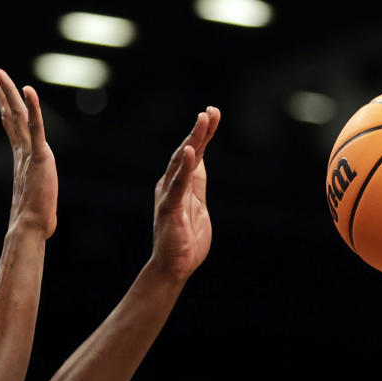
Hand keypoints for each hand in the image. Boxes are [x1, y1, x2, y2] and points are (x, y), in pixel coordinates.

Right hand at [0, 68, 57, 237]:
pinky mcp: (40, 156)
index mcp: (23, 158)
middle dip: (2, 93)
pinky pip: (37, 128)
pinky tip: (29, 90)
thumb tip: (38, 204)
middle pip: (11, 116)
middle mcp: (23, 151)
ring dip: (9, 93)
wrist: (32, 226)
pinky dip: (34, 108)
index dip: (4, 106)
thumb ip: (36, 190)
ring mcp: (30, 152)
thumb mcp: (36, 196)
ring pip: (18, 116)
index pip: (11, 126)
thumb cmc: (35, 218)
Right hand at [150, 107, 220, 280]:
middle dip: (200, 131)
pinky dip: (183, 167)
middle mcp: (171, 185)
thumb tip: (201, 160)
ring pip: (181, 162)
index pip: (195, 154)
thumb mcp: (198, 205)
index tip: (213, 114)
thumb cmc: (185, 241)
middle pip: (187, 152)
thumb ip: (197, 184)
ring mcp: (169, 195)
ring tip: (202, 120)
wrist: (174, 267)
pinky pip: (177, 185)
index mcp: (179, 185)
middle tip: (211, 111)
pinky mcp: (170, 208)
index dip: (204, 134)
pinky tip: (189, 151)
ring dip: (193, 140)